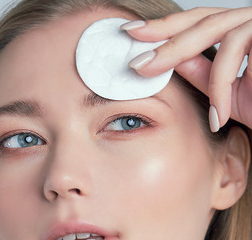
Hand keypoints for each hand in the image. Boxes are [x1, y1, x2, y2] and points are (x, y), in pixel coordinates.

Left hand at [121, 7, 251, 131]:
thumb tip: (169, 59)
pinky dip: (221, 84)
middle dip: (162, 34)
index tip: (131, 35)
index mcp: (239, 32)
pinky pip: (237, 49)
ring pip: (218, 30)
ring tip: (148, 74)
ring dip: (180, 56)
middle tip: (130, 50)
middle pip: (202, 18)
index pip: (196, 23)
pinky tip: (216, 114)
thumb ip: (201, 72)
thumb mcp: (227, 93)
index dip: (164, 28)